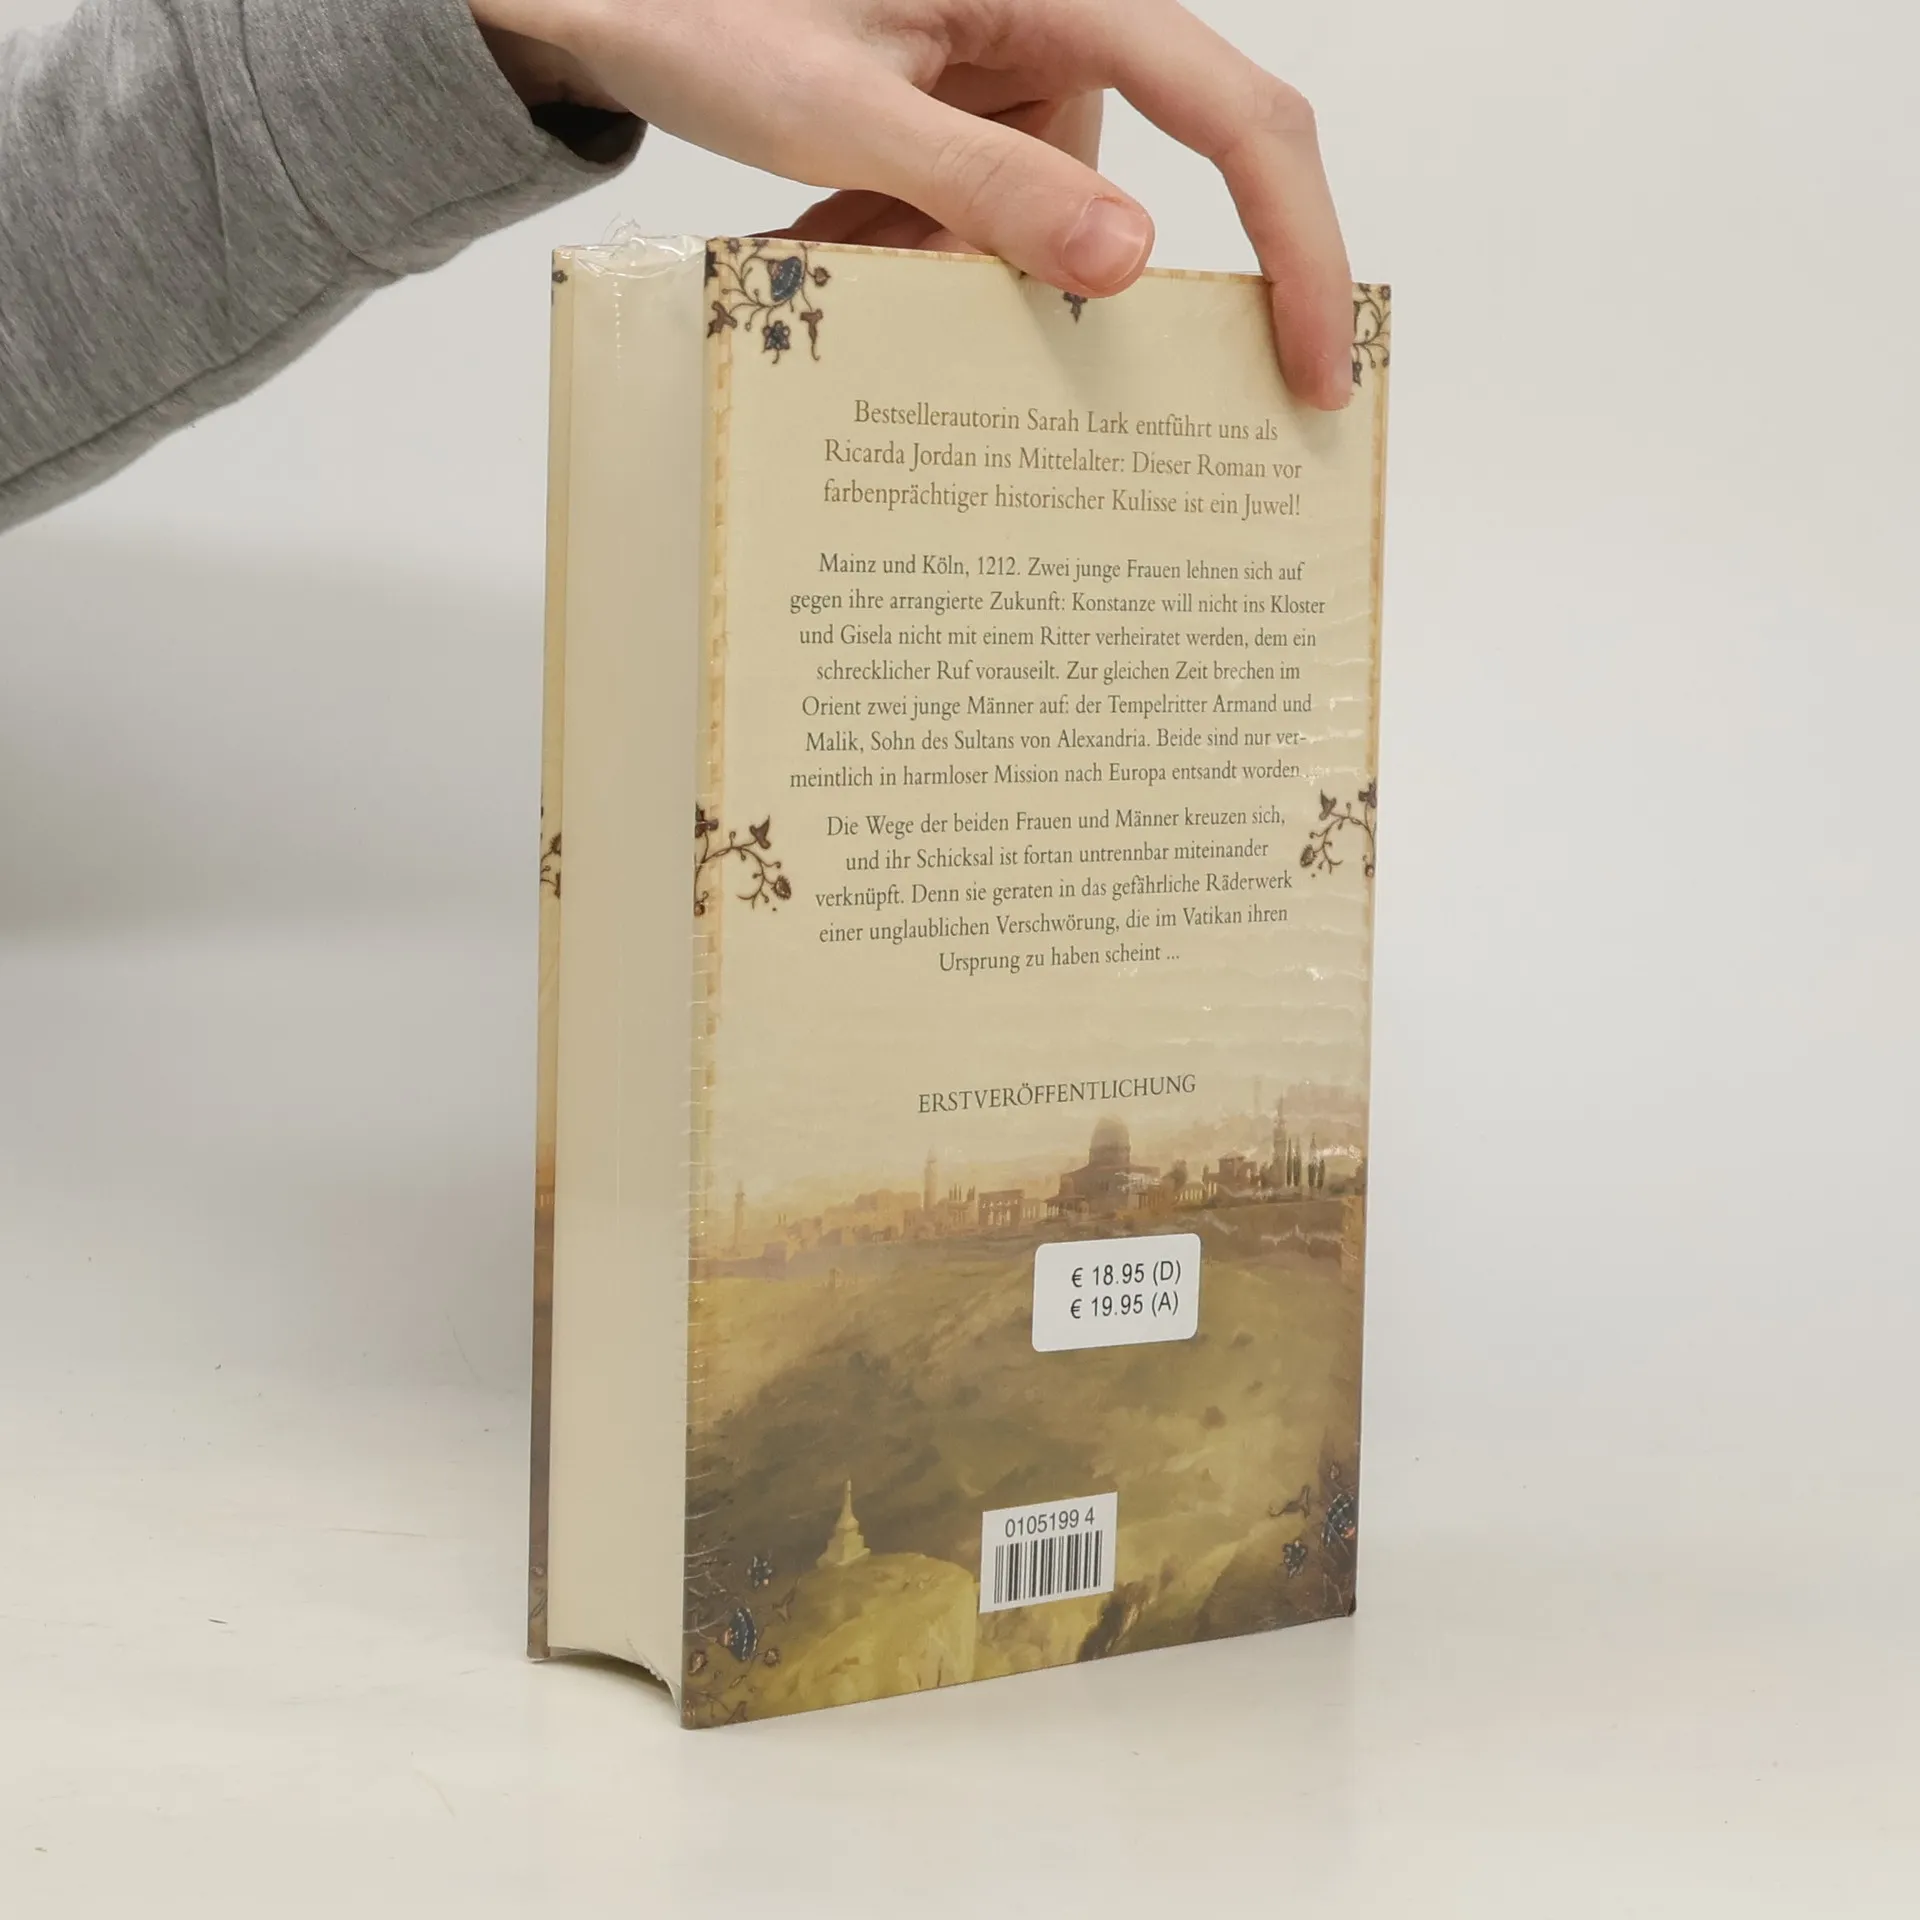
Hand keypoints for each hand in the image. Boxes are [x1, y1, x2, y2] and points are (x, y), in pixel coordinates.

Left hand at [473, 0, 1353, 408]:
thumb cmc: (707, 8)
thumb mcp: (841, 111)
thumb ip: (985, 185)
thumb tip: (1132, 262)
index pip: (1233, 114)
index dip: (1299, 241)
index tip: (1318, 364)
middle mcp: (1062, 31)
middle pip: (1150, 184)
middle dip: (1068, 280)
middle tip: (993, 333)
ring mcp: (1019, 86)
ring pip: (1047, 232)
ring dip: (947, 271)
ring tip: (827, 231)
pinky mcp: (977, 128)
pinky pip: (987, 230)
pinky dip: (914, 254)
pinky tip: (827, 222)